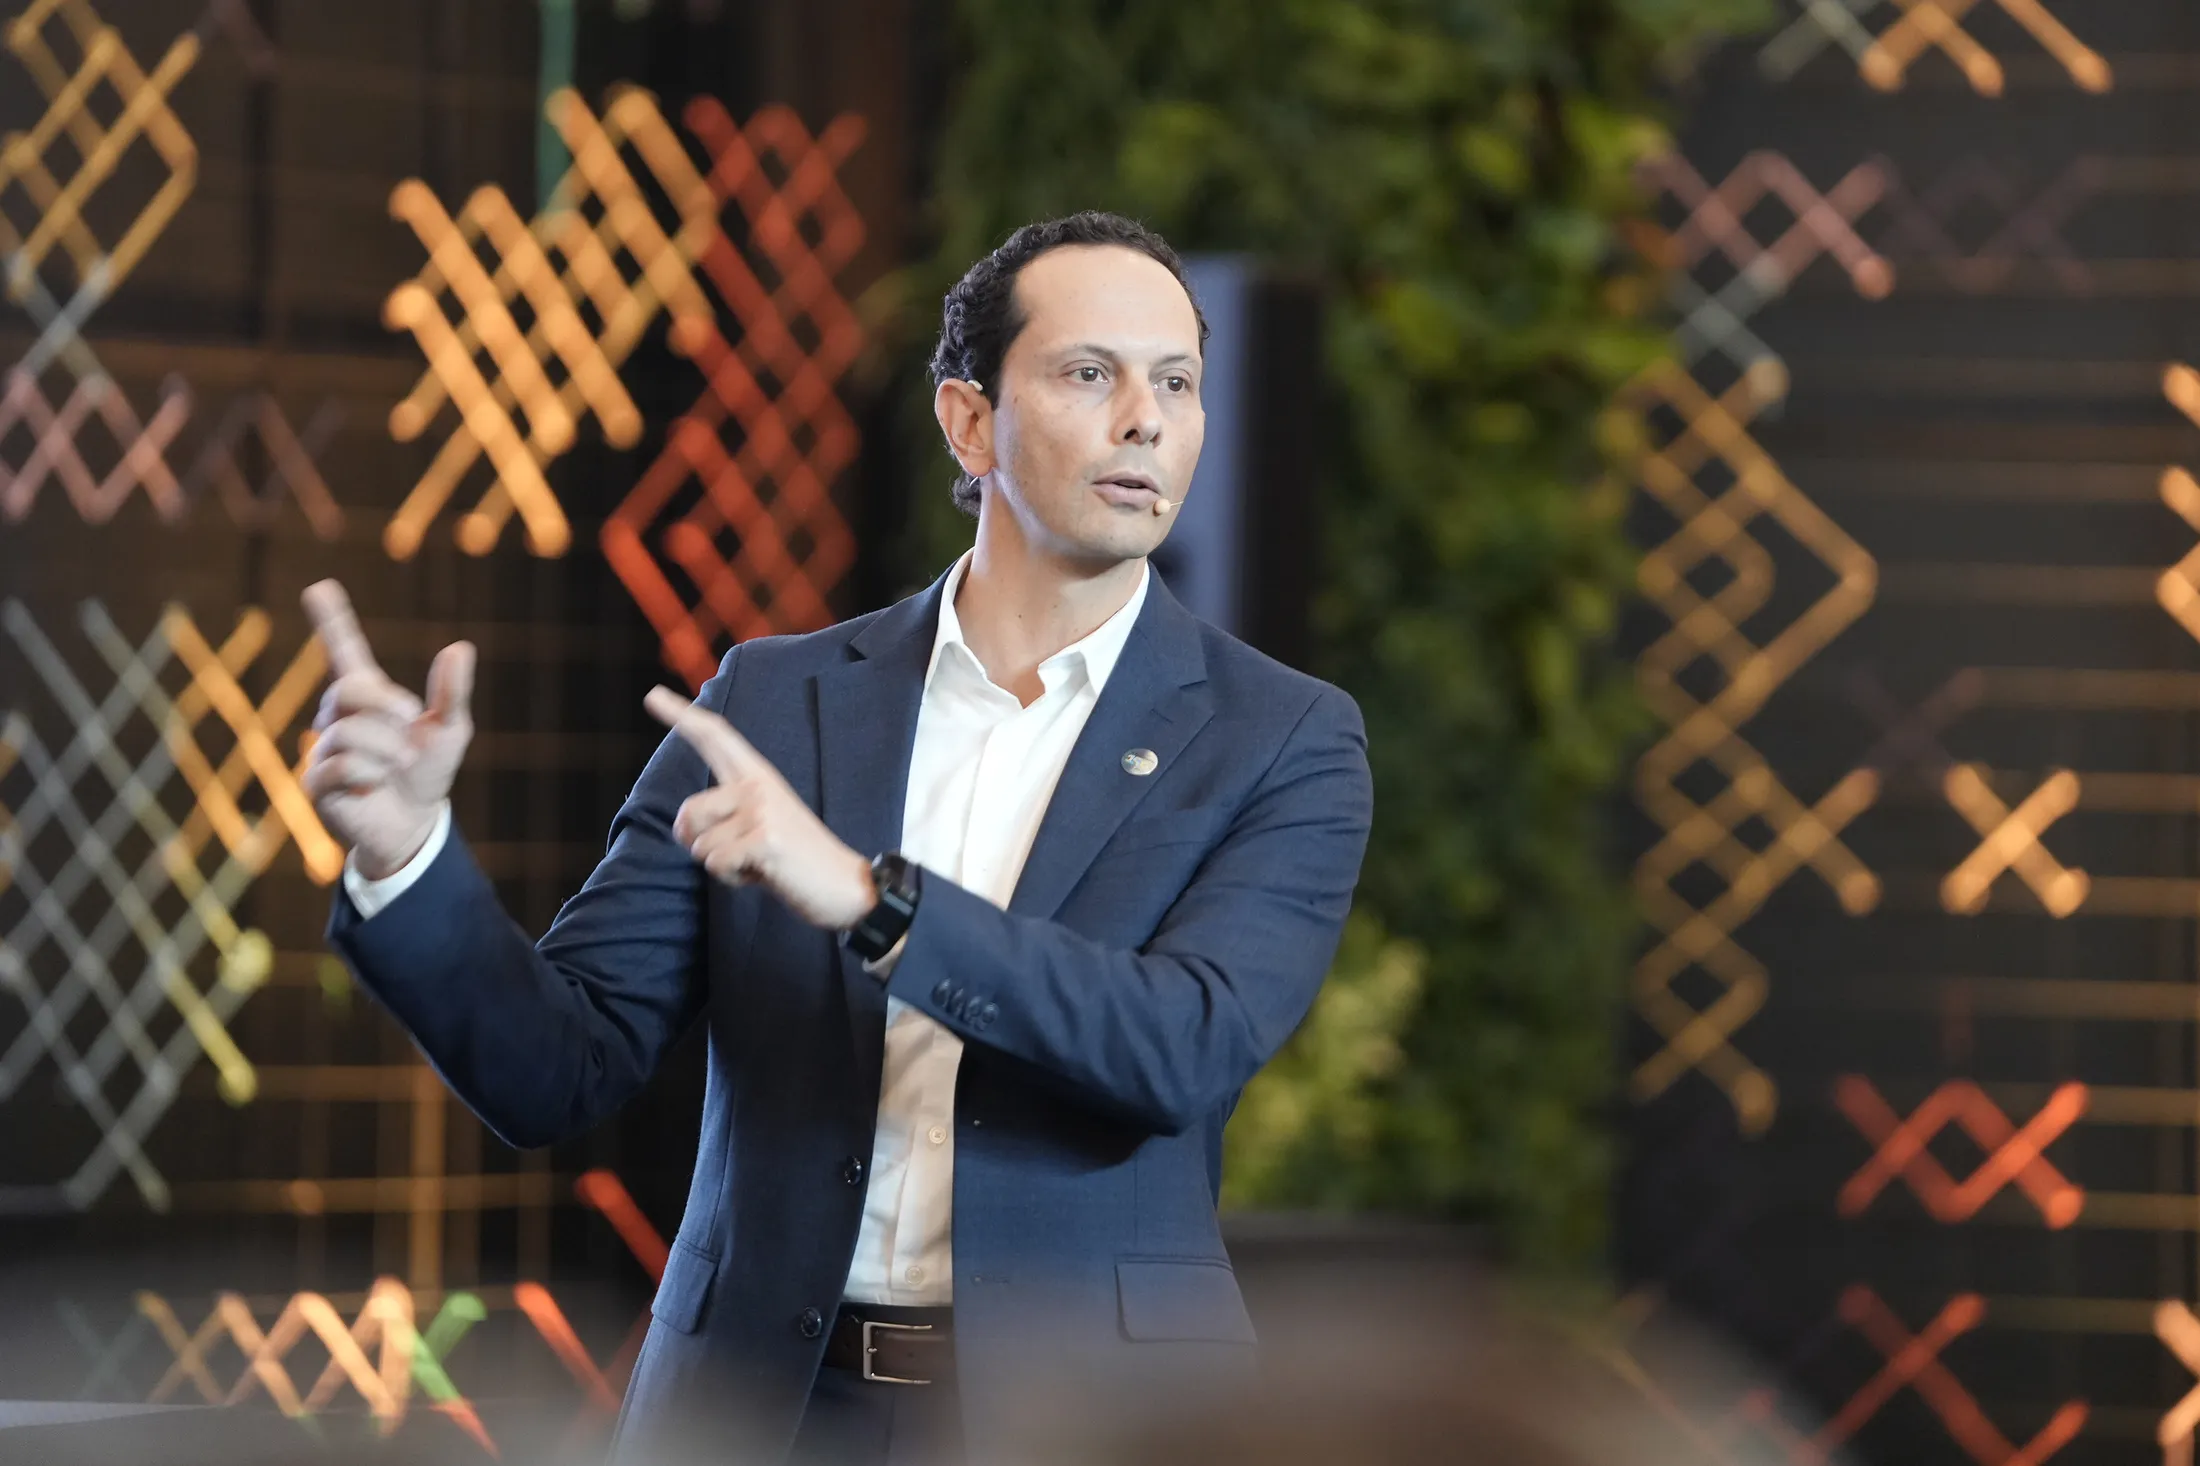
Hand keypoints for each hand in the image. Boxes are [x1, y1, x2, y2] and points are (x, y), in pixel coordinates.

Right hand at [300, 580, 475, 880]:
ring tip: (396, 768)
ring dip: (388, 752)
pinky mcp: (314, 782)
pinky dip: (370, 775)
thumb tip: (460, 648)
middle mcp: (337, 718)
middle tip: (408, 731)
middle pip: (349, 690)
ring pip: (352, 734)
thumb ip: (452, 693)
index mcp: (368, 698)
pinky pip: (342, 766)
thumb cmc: (426, 773)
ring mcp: (321, 748)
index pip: (344, 652)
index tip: (319, 586)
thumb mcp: (449, 731)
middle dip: (387, 708)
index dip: (333, 620)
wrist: (413, 825)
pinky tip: (374, 786)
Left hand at [644, 686, 877, 930]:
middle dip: (698, 842)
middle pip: (689, 811)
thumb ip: (721, 818)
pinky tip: (765, 873)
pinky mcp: (764, 838)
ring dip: (722, 864)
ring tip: (759, 862)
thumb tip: (682, 827)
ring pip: (700, 845)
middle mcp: (758, 785)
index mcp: (758, 776)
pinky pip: (716, 863)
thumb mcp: (758, 827)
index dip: (682, 716)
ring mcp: (762, 809)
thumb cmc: (795, 860)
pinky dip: (733, 878)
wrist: (845, 885)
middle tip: (740, 853)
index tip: (652, 696)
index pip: (715, 738)